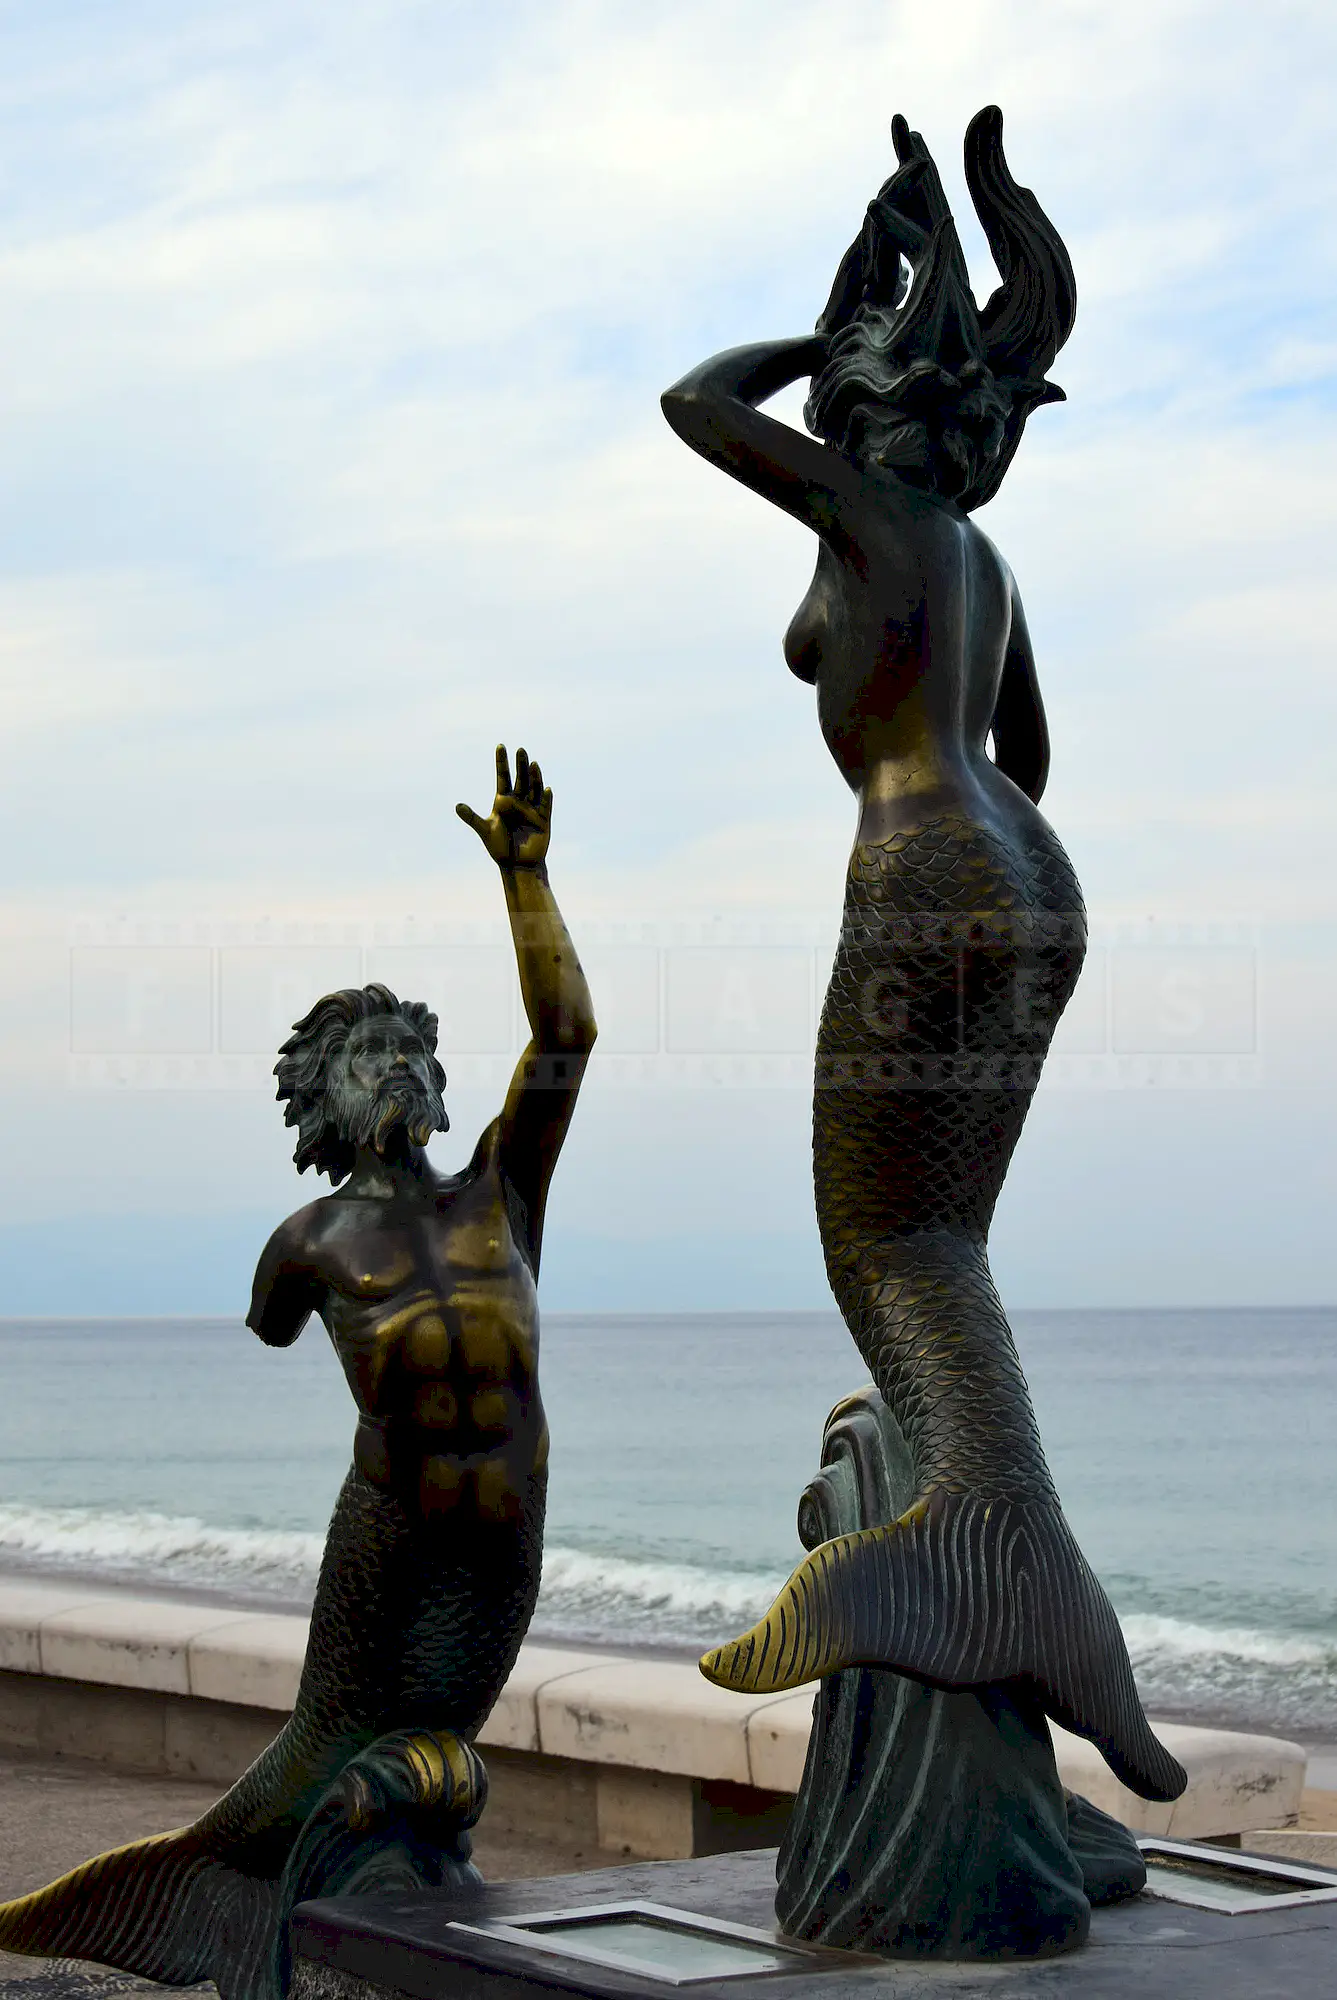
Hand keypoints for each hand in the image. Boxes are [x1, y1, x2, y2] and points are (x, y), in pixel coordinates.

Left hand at [456, 744, 551, 869]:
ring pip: (533, 789)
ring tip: (533, 764)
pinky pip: (545, 806)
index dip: (501, 762)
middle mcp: (518, 801)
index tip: (500, 746)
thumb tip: (457, 806)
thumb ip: (472, 818)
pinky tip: (546, 789)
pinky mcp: (543, 820)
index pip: (502, 777)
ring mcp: (531, 809)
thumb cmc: (499, 847)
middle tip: (520, 750)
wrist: (517, 864)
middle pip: (520, 779)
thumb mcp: (484, 830)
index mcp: (503, 801)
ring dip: (534, 777)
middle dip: (520, 765)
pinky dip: (546, 798)